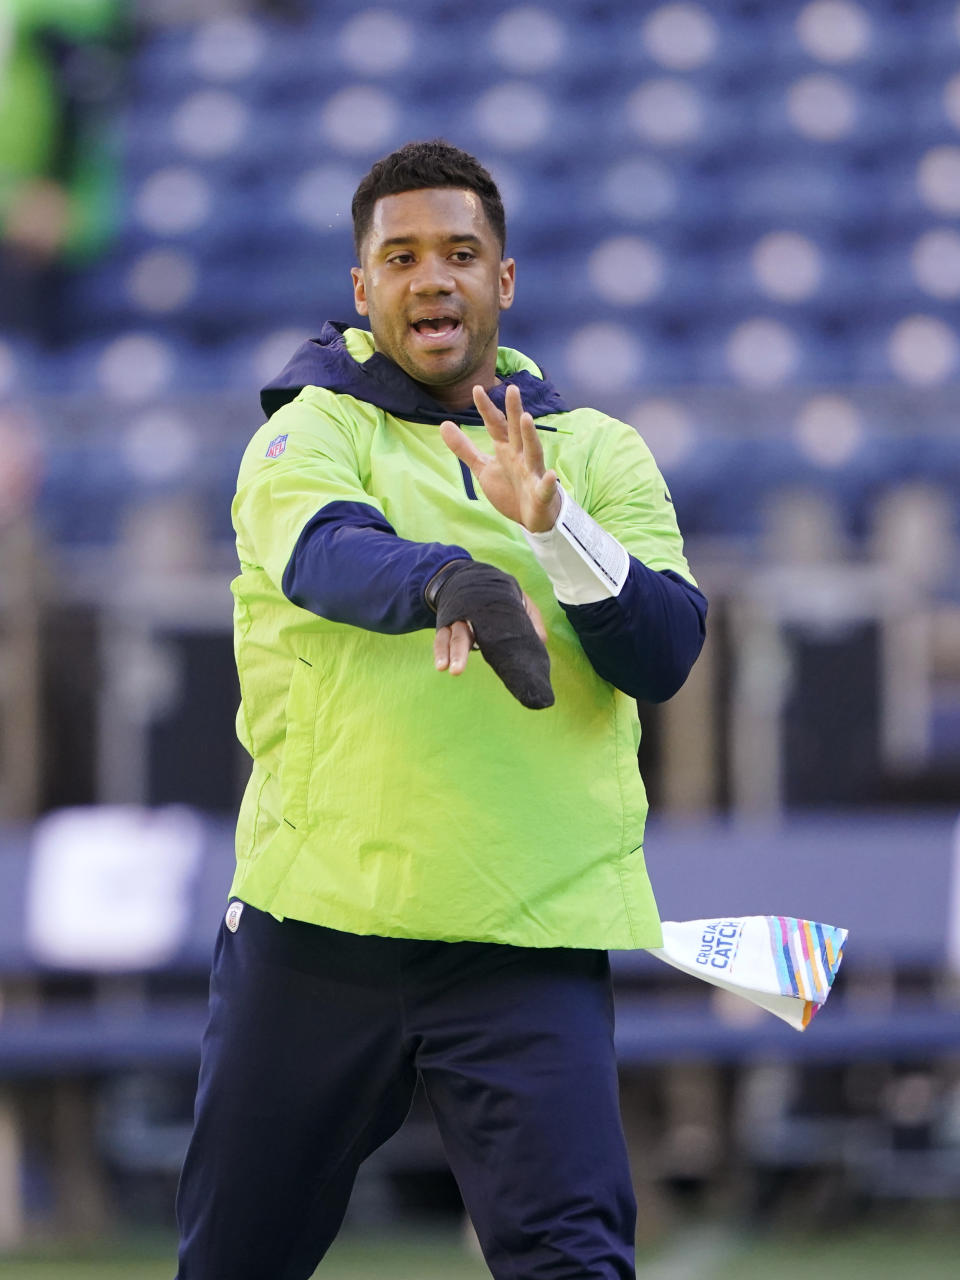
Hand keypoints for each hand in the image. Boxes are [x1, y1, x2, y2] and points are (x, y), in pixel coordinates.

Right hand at [434, 591, 546, 673]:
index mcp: (488, 605)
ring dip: (448, 653)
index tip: (495, 648)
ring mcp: (455, 620)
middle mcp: (469, 612)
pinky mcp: (445, 627)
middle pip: (463, 632)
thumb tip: (541, 640)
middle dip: (459, 650)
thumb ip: (530, 617)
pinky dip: (440, 652)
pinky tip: (441, 666)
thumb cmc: (497, 596)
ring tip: (445, 668)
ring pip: (449, 636)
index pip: (489, 619)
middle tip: (458, 670)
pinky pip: (440, 639)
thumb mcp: (516, 599)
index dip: (493, 633)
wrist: (465, 577)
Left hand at [439, 384, 561, 532]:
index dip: (486, 408)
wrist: (532, 517)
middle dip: (514, 411)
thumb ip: (465, 448)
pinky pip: (545, 487)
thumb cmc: (510, 488)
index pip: (495, 425)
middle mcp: (520, 456)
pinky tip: (550, 475)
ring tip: (526, 419)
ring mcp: (532, 473)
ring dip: (530, 435)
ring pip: (532, 451)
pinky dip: (548, 482)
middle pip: (516, 431)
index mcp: (506, 449)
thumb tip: (444, 424)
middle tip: (512, 389)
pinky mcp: (541, 493)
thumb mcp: (483, 468)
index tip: (477, 389)